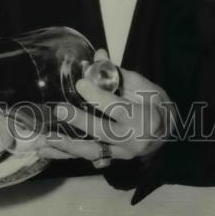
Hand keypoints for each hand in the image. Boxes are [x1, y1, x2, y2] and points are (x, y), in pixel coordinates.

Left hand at [40, 49, 175, 166]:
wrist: (170, 133)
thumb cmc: (156, 105)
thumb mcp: (146, 87)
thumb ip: (120, 75)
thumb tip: (98, 57)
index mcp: (142, 118)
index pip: (118, 108)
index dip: (99, 96)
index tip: (80, 83)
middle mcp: (131, 140)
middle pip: (103, 132)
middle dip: (80, 121)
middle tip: (59, 110)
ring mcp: (121, 154)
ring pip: (92, 152)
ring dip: (66, 147)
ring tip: (44, 141)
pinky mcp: (112, 159)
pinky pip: (87, 157)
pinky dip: (67, 156)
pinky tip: (48, 152)